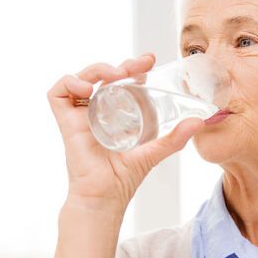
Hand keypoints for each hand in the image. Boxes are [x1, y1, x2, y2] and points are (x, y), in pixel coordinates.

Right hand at [47, 53, 205, 212]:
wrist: (104, 197)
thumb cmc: (123, 178)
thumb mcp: (153, 151)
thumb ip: (174, 138)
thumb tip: (199, 122)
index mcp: (114, 112)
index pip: (120, 80)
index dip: (132, 66)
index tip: (149, 61)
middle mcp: (95, 110)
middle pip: (102, 75)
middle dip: (119, 65)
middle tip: (137, 67)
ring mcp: (79, 114)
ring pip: (81, 77)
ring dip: (97, 69)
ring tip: (115, 76)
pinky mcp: (65, 121)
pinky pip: (58, 93)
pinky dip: (70, 82)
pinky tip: (88, 89)